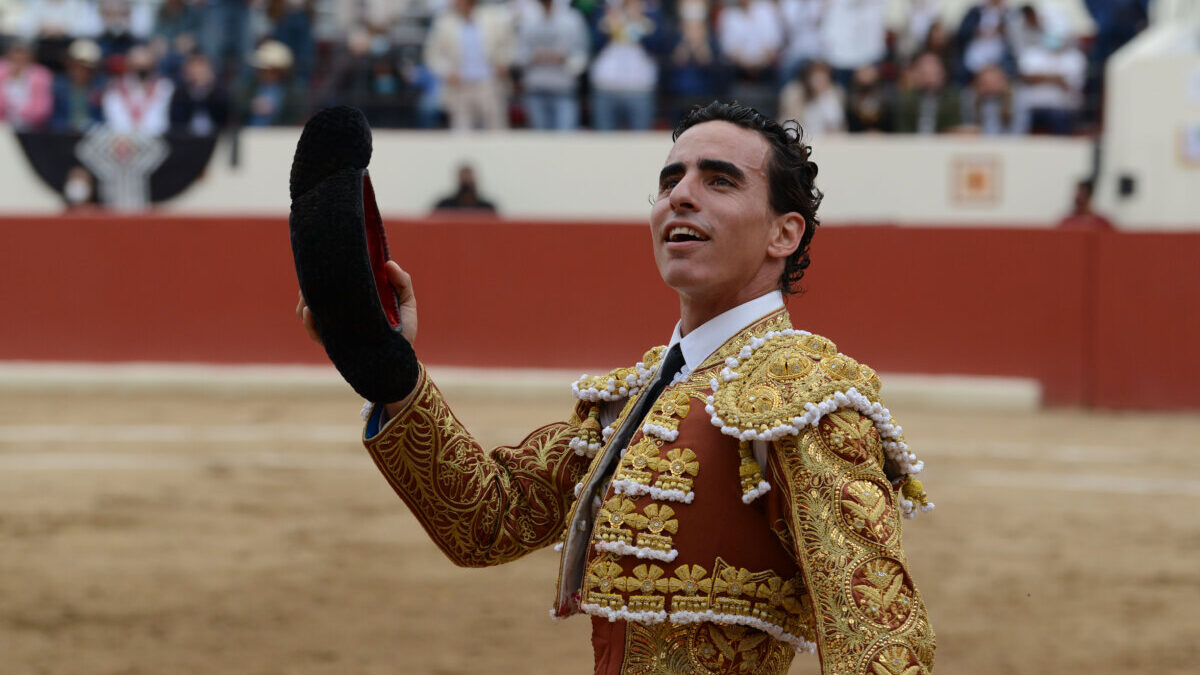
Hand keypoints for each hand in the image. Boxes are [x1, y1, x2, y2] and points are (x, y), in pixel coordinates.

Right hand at [295, 260, 417, 345]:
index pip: (331, 281)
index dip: (322, 271)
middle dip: (309, 284)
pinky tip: (311, 311)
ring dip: (305, 301)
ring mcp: (335, 327)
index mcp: (354, 298)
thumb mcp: (407, 303)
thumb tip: (388, 263)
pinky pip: (314, 332)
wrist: (402, 361)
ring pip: (306, 311)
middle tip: (313, 277)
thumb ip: (402, 282)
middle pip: (312, 293)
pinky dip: (309, 321)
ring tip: (309, 294)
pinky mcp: (333, 343)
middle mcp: (340, 312)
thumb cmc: (404, 330)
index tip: (323, 260)